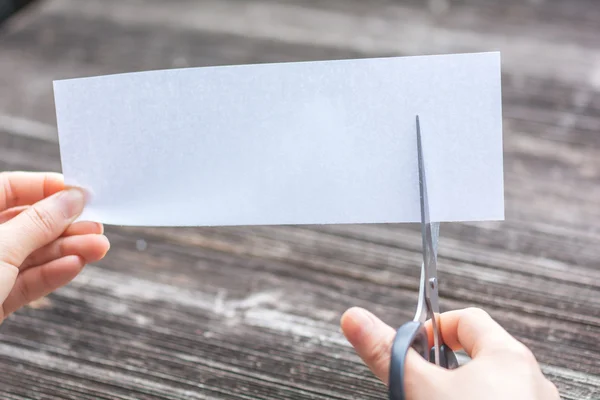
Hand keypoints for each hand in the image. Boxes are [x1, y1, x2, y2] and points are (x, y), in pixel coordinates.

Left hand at [0, 172, 109, 321]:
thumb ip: (39, 223)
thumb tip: (71, 199)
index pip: (8, 188)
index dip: (45, 188)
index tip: (80, 193)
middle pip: (26, 223)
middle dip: (64, 225)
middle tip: (96, 224)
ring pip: (31, 255)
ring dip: (67, 250)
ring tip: (98, 247)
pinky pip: (25, 282)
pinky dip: (52, 274)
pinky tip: (75, 265)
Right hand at [341, 307, 559, 399]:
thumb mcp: (420, 389)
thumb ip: (387, 353)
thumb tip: (355, 319)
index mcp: (508, 357)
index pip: (467, 319)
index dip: (432, 327)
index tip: (412, 346)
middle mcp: (530, 380)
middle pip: (477, 353)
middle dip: (442, 368)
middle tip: (420, 385)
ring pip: (486, 385)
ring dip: (456, 392)